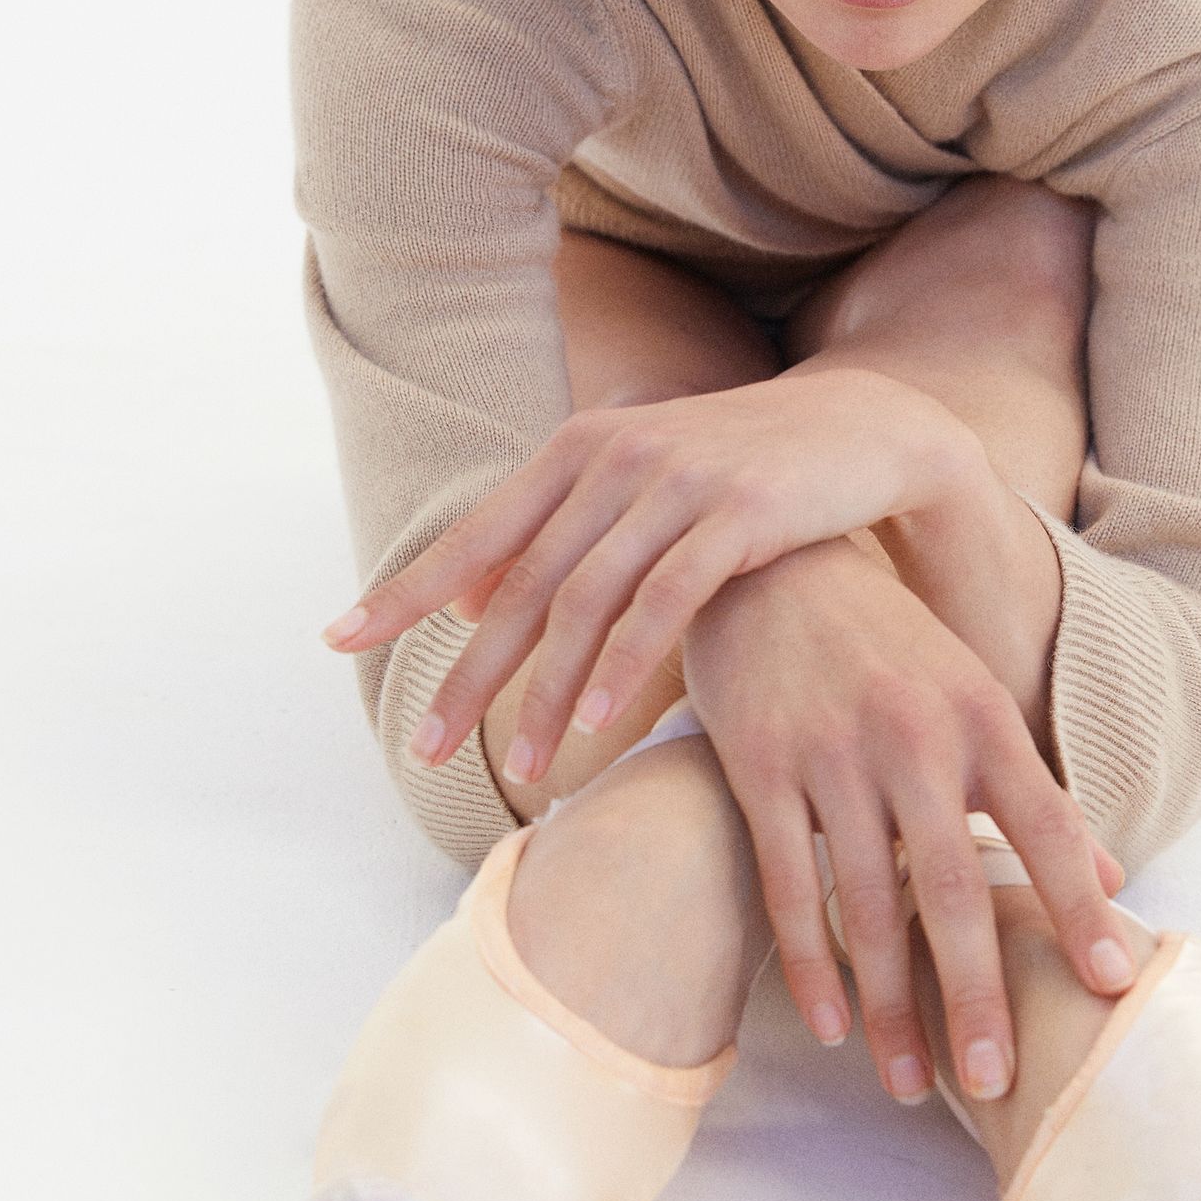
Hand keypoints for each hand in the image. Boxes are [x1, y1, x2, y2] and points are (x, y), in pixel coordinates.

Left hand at [321, 370, 979, 784]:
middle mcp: (614, 458)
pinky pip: (662, 603)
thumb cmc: (743, 474)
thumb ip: (560, 536)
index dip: (405, 589)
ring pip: (583, 604)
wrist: (864, 428)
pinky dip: (621, 668)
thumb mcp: (641, 489)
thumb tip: (470, 604)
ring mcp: (675, 483)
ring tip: (517, 771)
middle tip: (424, 749)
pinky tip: (592, 724)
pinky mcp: (737, 514)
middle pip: (518, 585)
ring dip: (543, 696)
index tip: (337, 639)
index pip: (476, 533)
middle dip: (467, 677)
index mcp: (579, 450)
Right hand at [681, 536, 1140, 1108]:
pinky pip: (789, 884)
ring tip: (912, 1082)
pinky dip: (811, 962)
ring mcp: (834, 753)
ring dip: (891, 1004)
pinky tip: (832, 1024)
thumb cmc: (885, 643)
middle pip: (955, 888)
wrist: (770, 561)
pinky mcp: (760, 766)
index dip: (1080, 907)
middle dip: (977, 993)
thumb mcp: (970, 697)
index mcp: (982, 719)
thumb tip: (1112, 874)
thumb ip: (1034, 790)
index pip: (1048, 826)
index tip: (1111, 984)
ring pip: (868, 904)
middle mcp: (915, 737)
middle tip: (997, 1079)